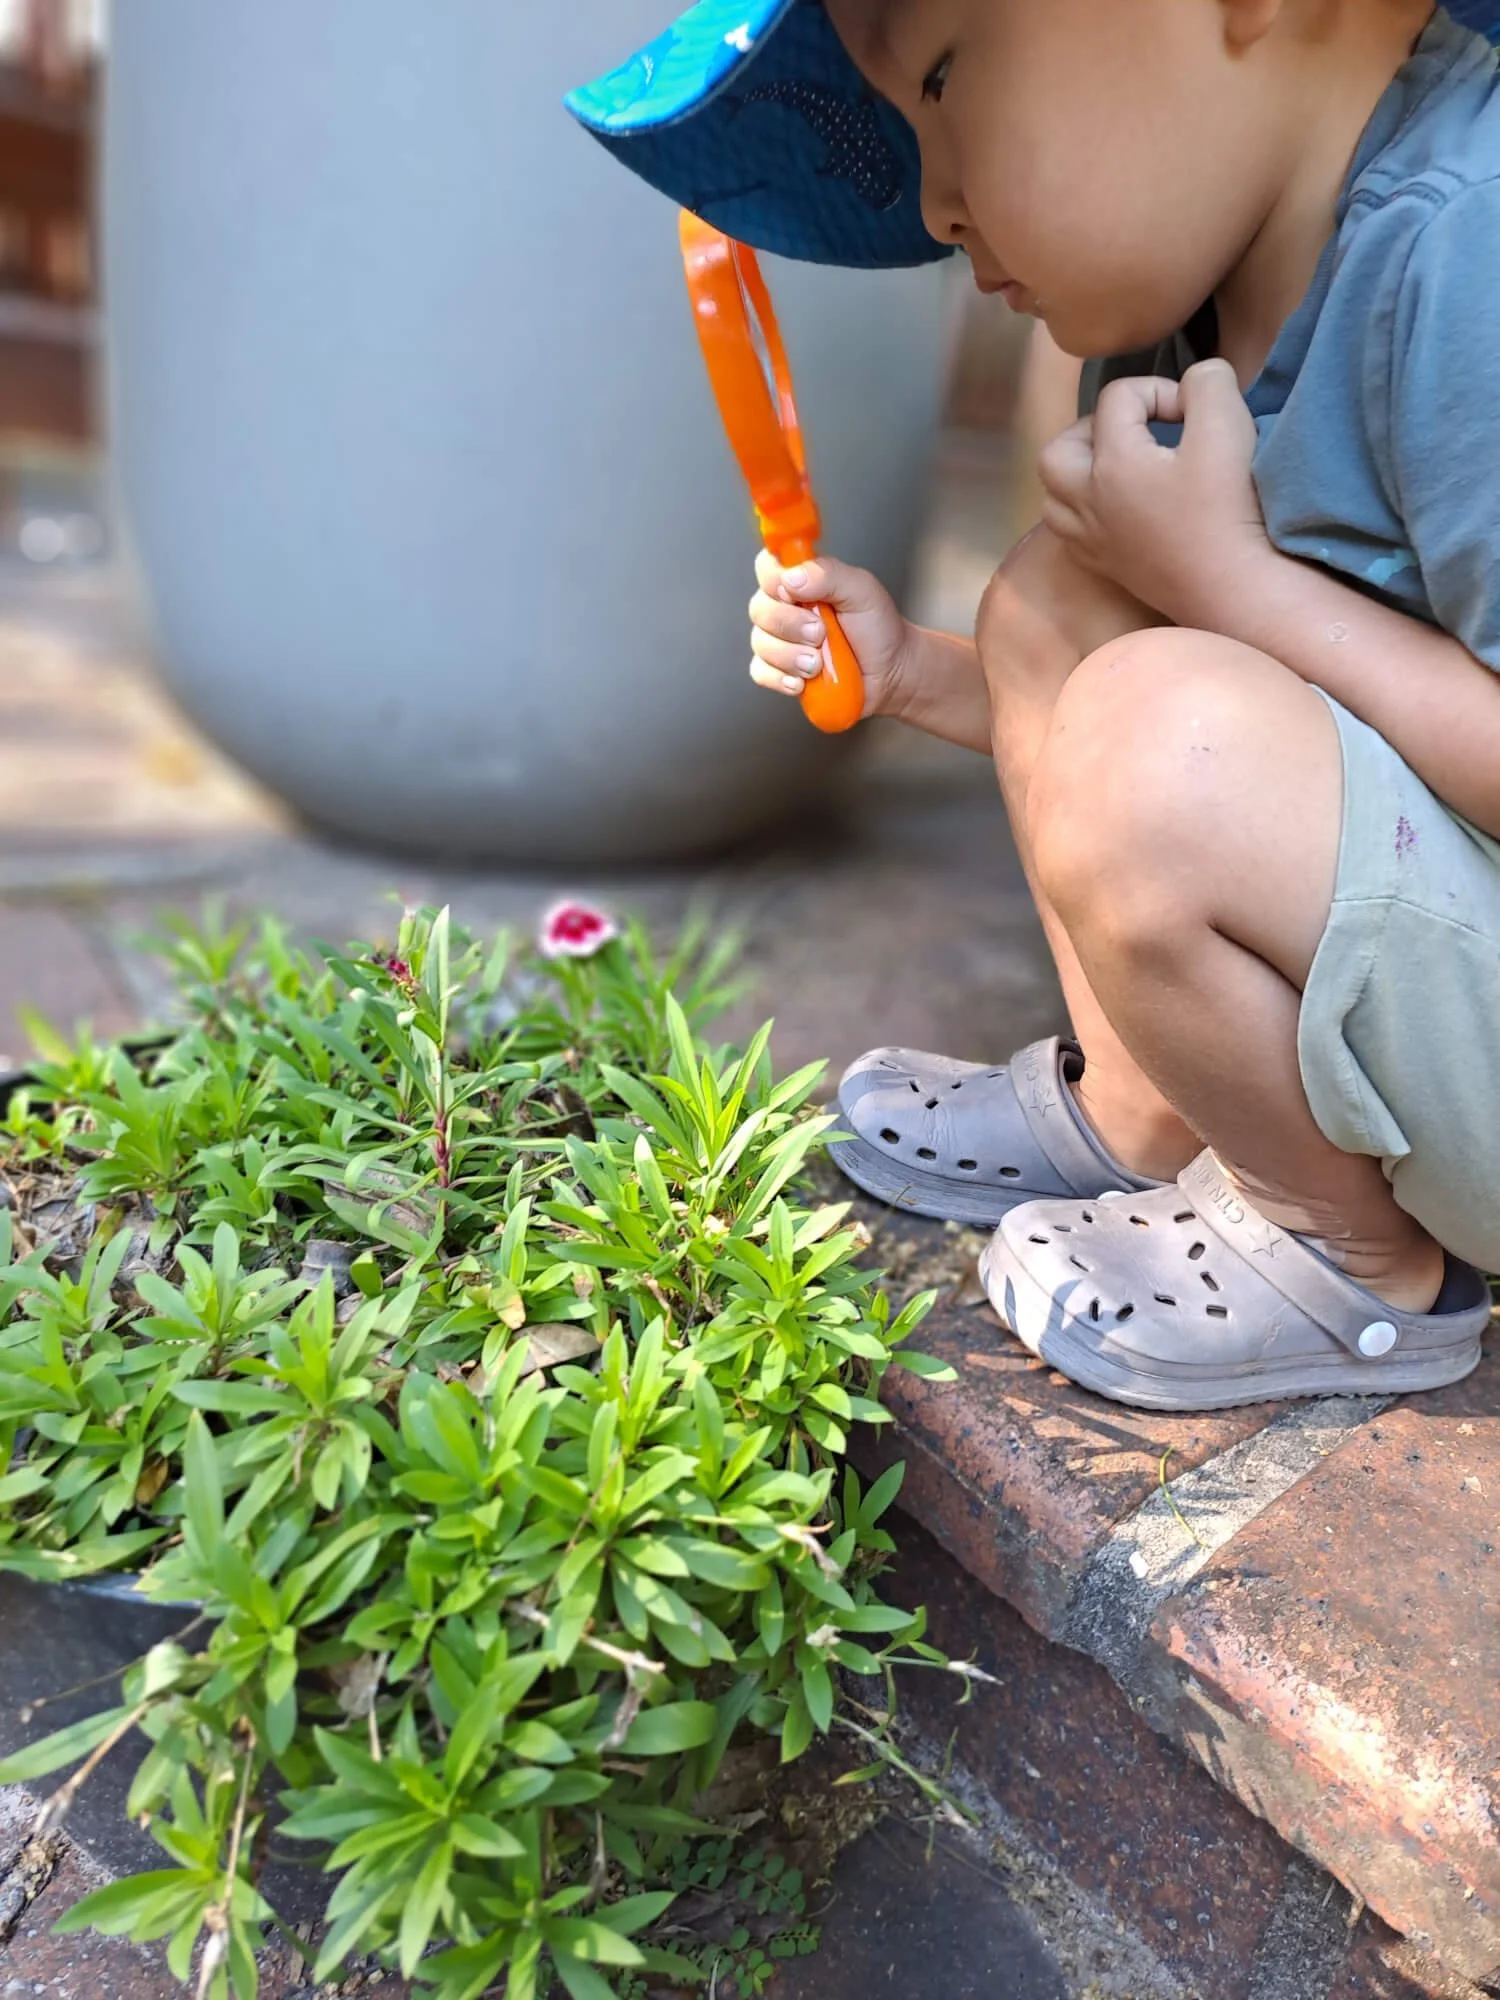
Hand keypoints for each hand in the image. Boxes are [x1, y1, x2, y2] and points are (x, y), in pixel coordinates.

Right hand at [749, 550, 909, 719]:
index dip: (774, 580)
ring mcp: (780, 641)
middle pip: (760, 609)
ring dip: (790, 656)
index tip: (796, 595)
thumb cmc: (877, 628)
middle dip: (791, 626)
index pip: (767, 567)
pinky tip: (802, 681)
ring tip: (819, 663)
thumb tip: (791, 577)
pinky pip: (761, 672)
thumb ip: (830, 575)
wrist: (890, 671)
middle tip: (821, 633)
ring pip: (760, 643)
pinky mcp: (780, 671)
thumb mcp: (862, 590)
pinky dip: (780, 678)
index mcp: (802, 580)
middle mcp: (785, 608)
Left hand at [1037, 358, 1273, 628]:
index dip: (1159, 391)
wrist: (1234, 589)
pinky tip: (1121, 510)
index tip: (1195, 414)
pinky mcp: (1106, 569)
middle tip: (1138, 433)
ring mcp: (1091, 540)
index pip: (1118, 398)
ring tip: (1119, 468)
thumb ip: (1208, 383)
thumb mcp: (1228, 426)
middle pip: (1059, 450)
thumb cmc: (1229, 508)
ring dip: (1079, 473)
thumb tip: (1195, 381)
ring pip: (1054, 496)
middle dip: (1094, 429)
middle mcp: (1087, 502)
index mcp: (1112, 462)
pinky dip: (1086, 513)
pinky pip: (1072, 534)